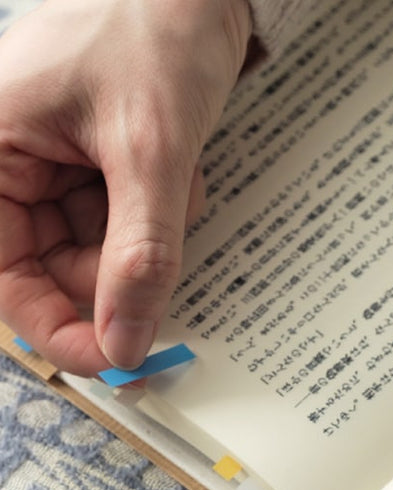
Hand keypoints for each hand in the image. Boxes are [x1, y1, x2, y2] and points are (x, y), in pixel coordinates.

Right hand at [0, 0, 252, 374]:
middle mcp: (10, 160)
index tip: (115, 360)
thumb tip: (125, 340)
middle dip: (121, 264)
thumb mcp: (150, 154)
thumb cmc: (155, 32)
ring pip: (102, 247)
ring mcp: (54, 162)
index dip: (56, 325)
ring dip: (151, 233)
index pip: (3, 273)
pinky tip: (180, 166)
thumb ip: (139, 256)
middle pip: (56, 265)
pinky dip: (162, 209)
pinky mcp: (97, 160)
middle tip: (163, 247)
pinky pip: (128, 219)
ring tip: (174, 175)